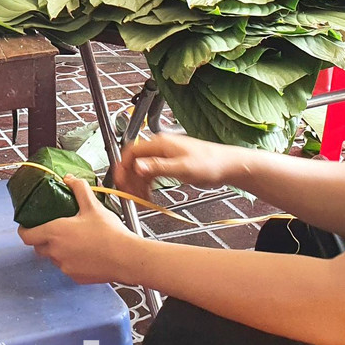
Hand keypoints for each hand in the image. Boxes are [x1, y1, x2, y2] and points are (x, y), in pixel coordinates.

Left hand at [18, 177, 138, 284]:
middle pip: (39, 247)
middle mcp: (56, 252)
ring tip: (75, 240)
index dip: (24, 230)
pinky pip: (67, 268)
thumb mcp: (93, 205)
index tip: (27, 225)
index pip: (27, 235)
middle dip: (43, 239)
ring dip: (58, 250)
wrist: (126, 257)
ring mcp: (65, 267)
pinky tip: (86, 253)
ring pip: (54, 258)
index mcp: (55, 233)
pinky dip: (71, 261)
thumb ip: (78, 189)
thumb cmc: (109, 233)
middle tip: (55, 229)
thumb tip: (69, 179)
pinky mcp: (76, 277)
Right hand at [114, 132, 238, 201]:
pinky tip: (148, 197)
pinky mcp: (169, 165)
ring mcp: (163, 156)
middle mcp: (159, 147)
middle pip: (134, 162)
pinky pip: (151, 175)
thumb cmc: (209, 163)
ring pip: (142, 170)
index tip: (119, 183)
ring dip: (138, 185)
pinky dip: (147, 186)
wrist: (226, 166)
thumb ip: (158, 167)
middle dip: (129, 179)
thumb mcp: (182, 168)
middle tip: (129, 196)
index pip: (131, 152)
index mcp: (160, 144)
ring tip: (140, 201)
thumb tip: (137, 166)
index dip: (122, 167)